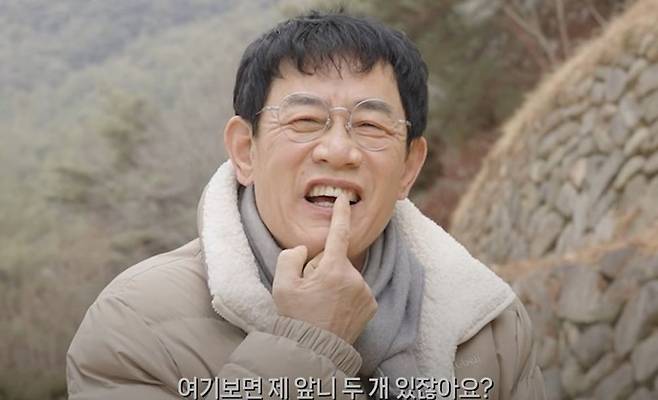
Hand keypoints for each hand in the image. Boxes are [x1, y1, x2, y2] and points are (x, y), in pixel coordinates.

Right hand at [272, 193, 377, 343]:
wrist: (314, 351)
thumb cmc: (296, 318)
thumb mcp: (282, 285)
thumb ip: (291, 257)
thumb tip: (306, 250)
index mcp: (333, 270)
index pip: (338, 233)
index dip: (340, 214)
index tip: (343, 199)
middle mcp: (354, 278)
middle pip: (335, 260)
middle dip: (323, 268)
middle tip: (310, 291)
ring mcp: (365, 292)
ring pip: (346, 275)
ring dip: (334, 282)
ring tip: (321, 305)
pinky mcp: (371, 305)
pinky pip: (356, 289)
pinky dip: (346, 294)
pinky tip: (334, 310)